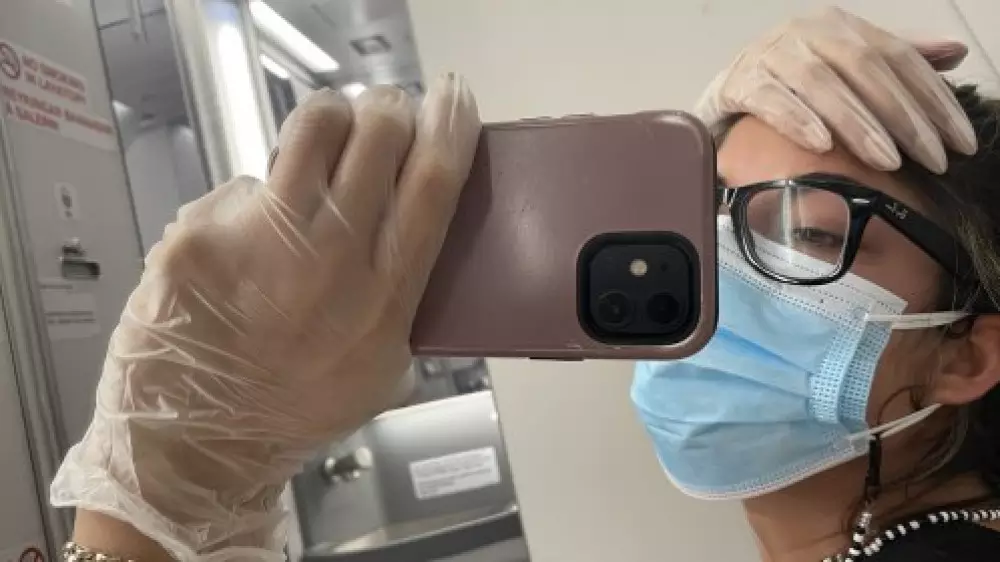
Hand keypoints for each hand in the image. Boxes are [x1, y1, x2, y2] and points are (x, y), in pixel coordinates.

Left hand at [50, 75, 480, 559]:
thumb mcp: (385, 369)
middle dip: (390, 110)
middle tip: (385, 120)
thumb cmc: (295, 408)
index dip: (450, 127)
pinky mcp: (202, 234)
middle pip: (379, 135)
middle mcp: (329, 258)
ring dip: (330, 121)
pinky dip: (255, 199)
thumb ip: (410, 301)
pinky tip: (247, 238)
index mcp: (384, 294)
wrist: (200, 443)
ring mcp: (260, 240)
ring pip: (313, 127)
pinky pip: (245, 182)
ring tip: (324, 146)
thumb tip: (422, 232)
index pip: (433, 183)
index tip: (453, 98)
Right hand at [695, 7, 976, 173]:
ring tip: (887, 160)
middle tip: (931, 157)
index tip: (961, 142)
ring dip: (858, 122)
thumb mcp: (844, 72)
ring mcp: (769, 53)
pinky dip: (797, 119)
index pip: (899, 57)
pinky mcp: (737, 81)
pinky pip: (771, 98)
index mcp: (838, 26)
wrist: (720, 98)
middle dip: (903, 115)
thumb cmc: (787, 87)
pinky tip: (821, 144)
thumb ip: (893, 62)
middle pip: (865, 67)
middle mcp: (805, 30)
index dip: (934, 99)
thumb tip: (953, 52)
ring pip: (821, 82)